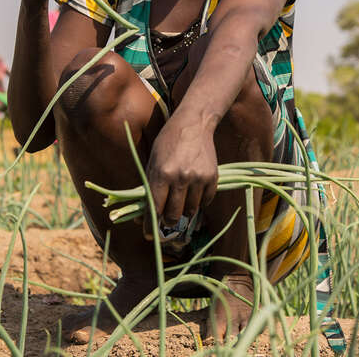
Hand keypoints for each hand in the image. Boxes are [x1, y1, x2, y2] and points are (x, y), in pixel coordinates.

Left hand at [144, 121, 218, 235]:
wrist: (194, 124)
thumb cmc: (168, 143)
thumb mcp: (153, 162)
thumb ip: (150, 187)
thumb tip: (146, 213)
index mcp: (162, 174)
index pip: (154, 208)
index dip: (150, 224)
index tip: (148, 234)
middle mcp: (181, 178)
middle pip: (174, 214)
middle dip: (168, 222)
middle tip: (166, 222)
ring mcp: (199, 178)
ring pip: (191, 211)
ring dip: (184, 212)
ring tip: (180, 205)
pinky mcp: (212, 177)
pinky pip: (205, 201)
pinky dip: (199, 202)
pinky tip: (193, 193)